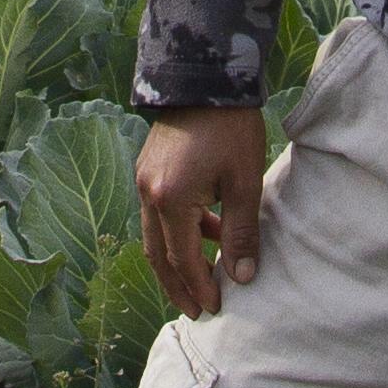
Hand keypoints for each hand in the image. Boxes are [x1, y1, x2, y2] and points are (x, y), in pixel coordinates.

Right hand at [134, 105, 268, 318]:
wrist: (206, 76)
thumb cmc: (231, 127)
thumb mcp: (244, 181)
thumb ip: (242, 232)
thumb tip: (242, 277)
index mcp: (170, 200)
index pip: (183, 260)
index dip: (198, 288)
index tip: (214, 308)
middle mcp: (148, 194)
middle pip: (158, 255)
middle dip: (177, 286)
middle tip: (196, 311)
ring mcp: (143, 180)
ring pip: (153, 236)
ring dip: (175, 261)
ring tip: (202, 278)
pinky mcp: (147, 169)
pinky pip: (156, 214)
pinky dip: (175, 232)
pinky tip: (205, 232)